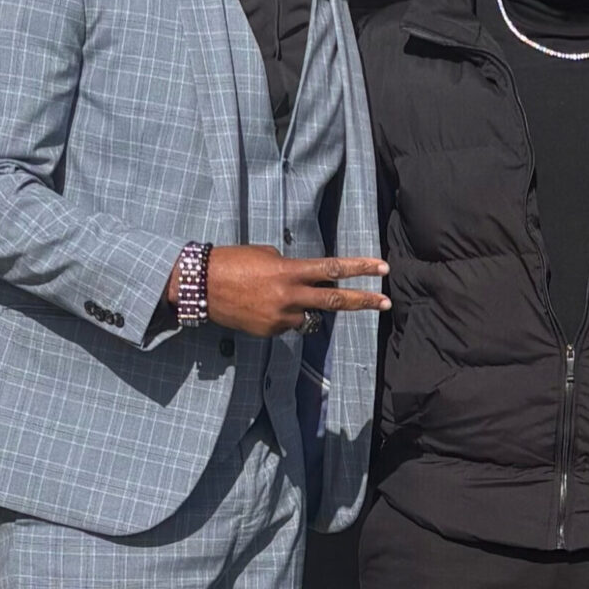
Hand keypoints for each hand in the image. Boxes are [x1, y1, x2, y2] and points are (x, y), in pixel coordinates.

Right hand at [192, 247, 389, 335]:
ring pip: (308, 315)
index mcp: (289, 271)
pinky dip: (282, 314)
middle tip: (386, 302)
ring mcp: (281, 317)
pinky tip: (260, 305)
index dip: (361, 269)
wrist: (201, 286)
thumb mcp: (267, 257)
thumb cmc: (233, 263)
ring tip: (273, 294)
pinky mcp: (270, 332)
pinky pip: (287, 323)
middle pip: (336, 301)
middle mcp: (289, 296)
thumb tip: (307, 282)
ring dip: (303, 306)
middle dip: (364, 301)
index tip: (383, 269)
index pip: (333, 270)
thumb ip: (292, 269)